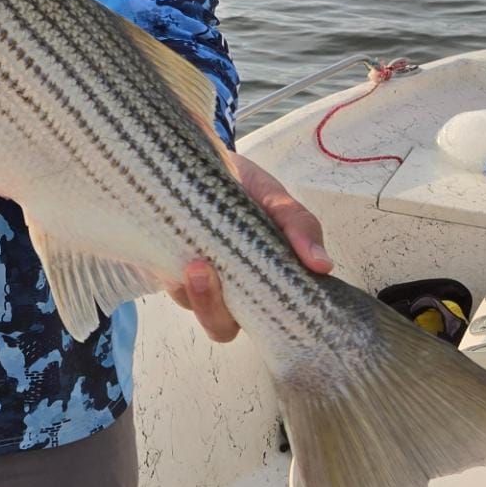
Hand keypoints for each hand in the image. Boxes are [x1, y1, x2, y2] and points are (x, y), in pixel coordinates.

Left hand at [166, 151, 331, 343]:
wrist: (193, 160)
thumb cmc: (241, 187)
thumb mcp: (274, 198)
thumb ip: (298, 225)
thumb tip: (323, 265)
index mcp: (260, 281)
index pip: (268, 321)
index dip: (270, 324)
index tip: (273, 301)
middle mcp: (226, 289)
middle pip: (221, 326)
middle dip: (214, 308)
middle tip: (210, 273)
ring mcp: (191, 279)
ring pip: (190, 306)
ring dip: (193, 293)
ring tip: (194, 263)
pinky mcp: (162, 265)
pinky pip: (165, 280)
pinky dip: (169, 269)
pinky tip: (171, 245)